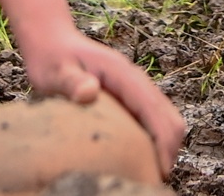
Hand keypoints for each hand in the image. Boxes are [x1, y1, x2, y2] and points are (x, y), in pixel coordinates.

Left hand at [21, 26, 186, 175]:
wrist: (53, 43)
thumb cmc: (52, 59)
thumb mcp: (55, 72)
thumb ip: (71, 82)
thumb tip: (89, 93)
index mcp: (124, 76)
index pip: (154, 110)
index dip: (162, 143)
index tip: (157, 172)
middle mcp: (138, 82)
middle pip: (171, 118)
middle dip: (168, 151)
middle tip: (151, 180)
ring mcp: (137, 90)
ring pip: (166, 121)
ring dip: (164, 148)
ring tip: (146, 174)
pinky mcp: (132, 99)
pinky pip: (153, 122)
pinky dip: (154, 142)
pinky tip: (135, 159)